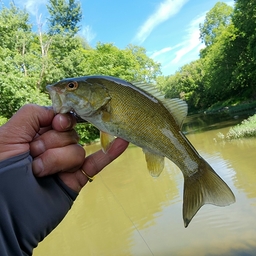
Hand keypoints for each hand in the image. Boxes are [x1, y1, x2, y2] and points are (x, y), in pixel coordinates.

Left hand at [0, 104, 128, 191]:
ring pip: (78, 150)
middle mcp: (52, 147)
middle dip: (51, 143)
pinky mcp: (76, 178)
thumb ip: (33, 114)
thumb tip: (59, 113)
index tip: (58, 123)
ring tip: (40, 172)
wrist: (5, 214)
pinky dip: (110, 154)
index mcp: (36, 135)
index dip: (61, 119)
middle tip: (34, 154)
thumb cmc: (0, 172)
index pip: (59, 118)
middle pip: (69, 133)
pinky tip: (122, 142)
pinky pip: (97, 164)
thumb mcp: (8, 135)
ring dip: (59, 160)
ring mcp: (65, 163)